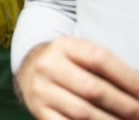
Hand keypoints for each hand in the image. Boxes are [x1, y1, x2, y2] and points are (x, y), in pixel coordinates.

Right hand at [16, 37, 138, 119]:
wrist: (30, 72)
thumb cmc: (69, 66)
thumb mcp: (82, 56)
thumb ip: (108, 69)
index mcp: (64, 46)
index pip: (100, 59)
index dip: (129, 79)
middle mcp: (48, 66)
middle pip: (93, 89)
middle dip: (125, 106)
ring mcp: (41, 89)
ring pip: (82, 112)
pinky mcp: (38, 110)